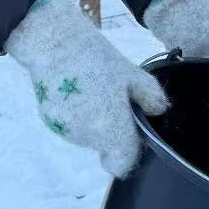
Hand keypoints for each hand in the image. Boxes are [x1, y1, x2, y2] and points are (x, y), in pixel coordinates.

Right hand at [7, 0, 167, 177]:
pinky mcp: (49, 120)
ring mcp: (65, 130)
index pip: (122, 164)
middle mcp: (87, 138)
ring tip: (91, 88)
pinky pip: (70, 124)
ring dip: (92, 120)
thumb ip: (151, 98)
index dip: (129, 152)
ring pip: (87, 135)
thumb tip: (158, 111)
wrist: (54, 43)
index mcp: (111, 131)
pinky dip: (75, 113)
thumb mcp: (133, 75)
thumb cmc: (97, 59)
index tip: (130, 133)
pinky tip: (75, 88)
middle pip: (104, 147)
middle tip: (111, 98)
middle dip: (111, 129)